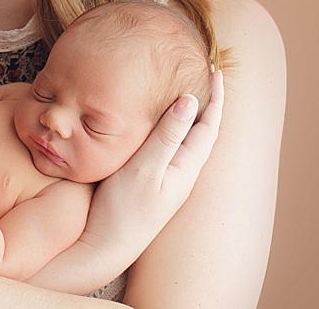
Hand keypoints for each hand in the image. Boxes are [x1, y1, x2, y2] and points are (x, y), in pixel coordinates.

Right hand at [79, 71, 224, 261]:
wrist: (104, 247)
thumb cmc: (123, 210)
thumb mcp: (144, 168)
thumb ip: (167, 135)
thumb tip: (191, 100)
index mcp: (186, 167)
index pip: (208, 125)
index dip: (214, 97)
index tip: (214, 70)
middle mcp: (181, 173)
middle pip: (202, 131)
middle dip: (206, 102)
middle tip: (204, 74)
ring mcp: (166, 179)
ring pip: (186, 139)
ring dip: (189, 114)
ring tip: (186, 91)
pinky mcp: (150, 183)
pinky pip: (169, 147)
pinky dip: (170, 127)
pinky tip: (158, 124)